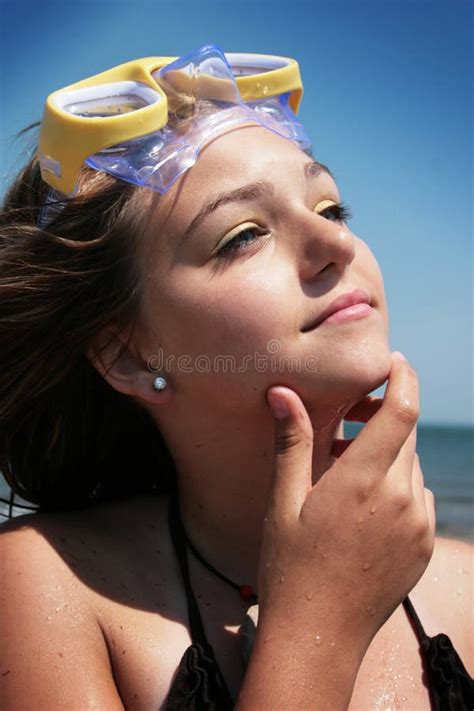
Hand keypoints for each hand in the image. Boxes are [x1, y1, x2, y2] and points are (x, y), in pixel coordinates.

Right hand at [258, 351, 434, 654]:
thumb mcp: (284, 501)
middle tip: (350, 418)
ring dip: (388, 454)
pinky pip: (420, 497)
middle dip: (385, 415)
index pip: (402, 412)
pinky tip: (364, 503)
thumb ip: (292, 442)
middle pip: (407, 434)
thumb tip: (282, 392)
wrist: (318, 636)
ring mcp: (418, 526)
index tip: (394, 362)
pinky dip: (399, 485)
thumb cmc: (290, 567)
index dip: (403, 379)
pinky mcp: (424, 546)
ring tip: (346, 468)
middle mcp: (401, 500)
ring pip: (412, 466)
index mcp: (363, 482)